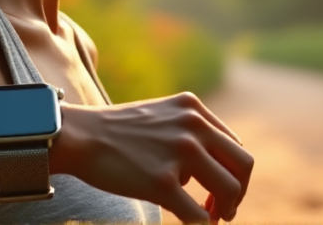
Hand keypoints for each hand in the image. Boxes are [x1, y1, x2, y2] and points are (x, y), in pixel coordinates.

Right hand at [54, 92, 252, 222]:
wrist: (79, 136)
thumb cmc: (116, 131)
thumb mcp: (161, 115)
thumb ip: (189, 131)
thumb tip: (210, 170)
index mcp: (193, 109)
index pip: (234, 146)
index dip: (233, 172)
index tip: (219, 188)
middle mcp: (192, 126)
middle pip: (243, 166)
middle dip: (239, 192)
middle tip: (226, 209)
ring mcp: (179, 154)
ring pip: (229, 191)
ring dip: (225, 210)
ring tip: (212, 218)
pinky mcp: (161, 183)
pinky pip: (198, 215)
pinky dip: (200, 224)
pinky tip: (192, 224)